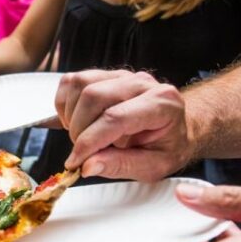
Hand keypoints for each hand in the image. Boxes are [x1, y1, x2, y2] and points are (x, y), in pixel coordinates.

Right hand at [58, 70, 191, 180]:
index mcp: (162, 103)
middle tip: (83, 152)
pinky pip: (71, 82)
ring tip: (82, 135)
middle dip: (78, 129)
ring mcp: (120, 76)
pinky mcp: (103, 75)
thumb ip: (120, 166)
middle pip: (92, 96)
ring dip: (70, 115)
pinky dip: (64, 104)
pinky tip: (76, 121)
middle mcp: (141, 83)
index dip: (89, 142)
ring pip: (79, 85)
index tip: (76, 162)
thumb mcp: (153, 166)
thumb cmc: (167, 146)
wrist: (175, 127)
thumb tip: (88, 166)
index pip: (115, 118)